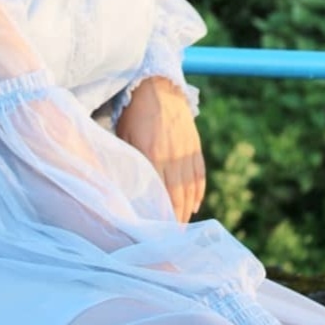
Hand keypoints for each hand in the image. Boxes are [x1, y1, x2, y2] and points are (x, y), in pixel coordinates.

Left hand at [116, 76, 204, 221]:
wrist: (157, 85)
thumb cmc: (133, 112)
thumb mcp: (125, 136)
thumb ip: (130, 162)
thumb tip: (128, 189)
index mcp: (153, 154)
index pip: (159, 193)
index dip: (160, 214)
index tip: (158, 233)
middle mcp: (173, 155)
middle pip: (177, 195)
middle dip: (176, 218)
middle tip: (172, 238)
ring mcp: (186, 151)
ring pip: (190, 188)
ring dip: (187, 209)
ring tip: (182, 226)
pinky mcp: (194, 145)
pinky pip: (199, 174)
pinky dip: (198, 192)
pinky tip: (194, 205)